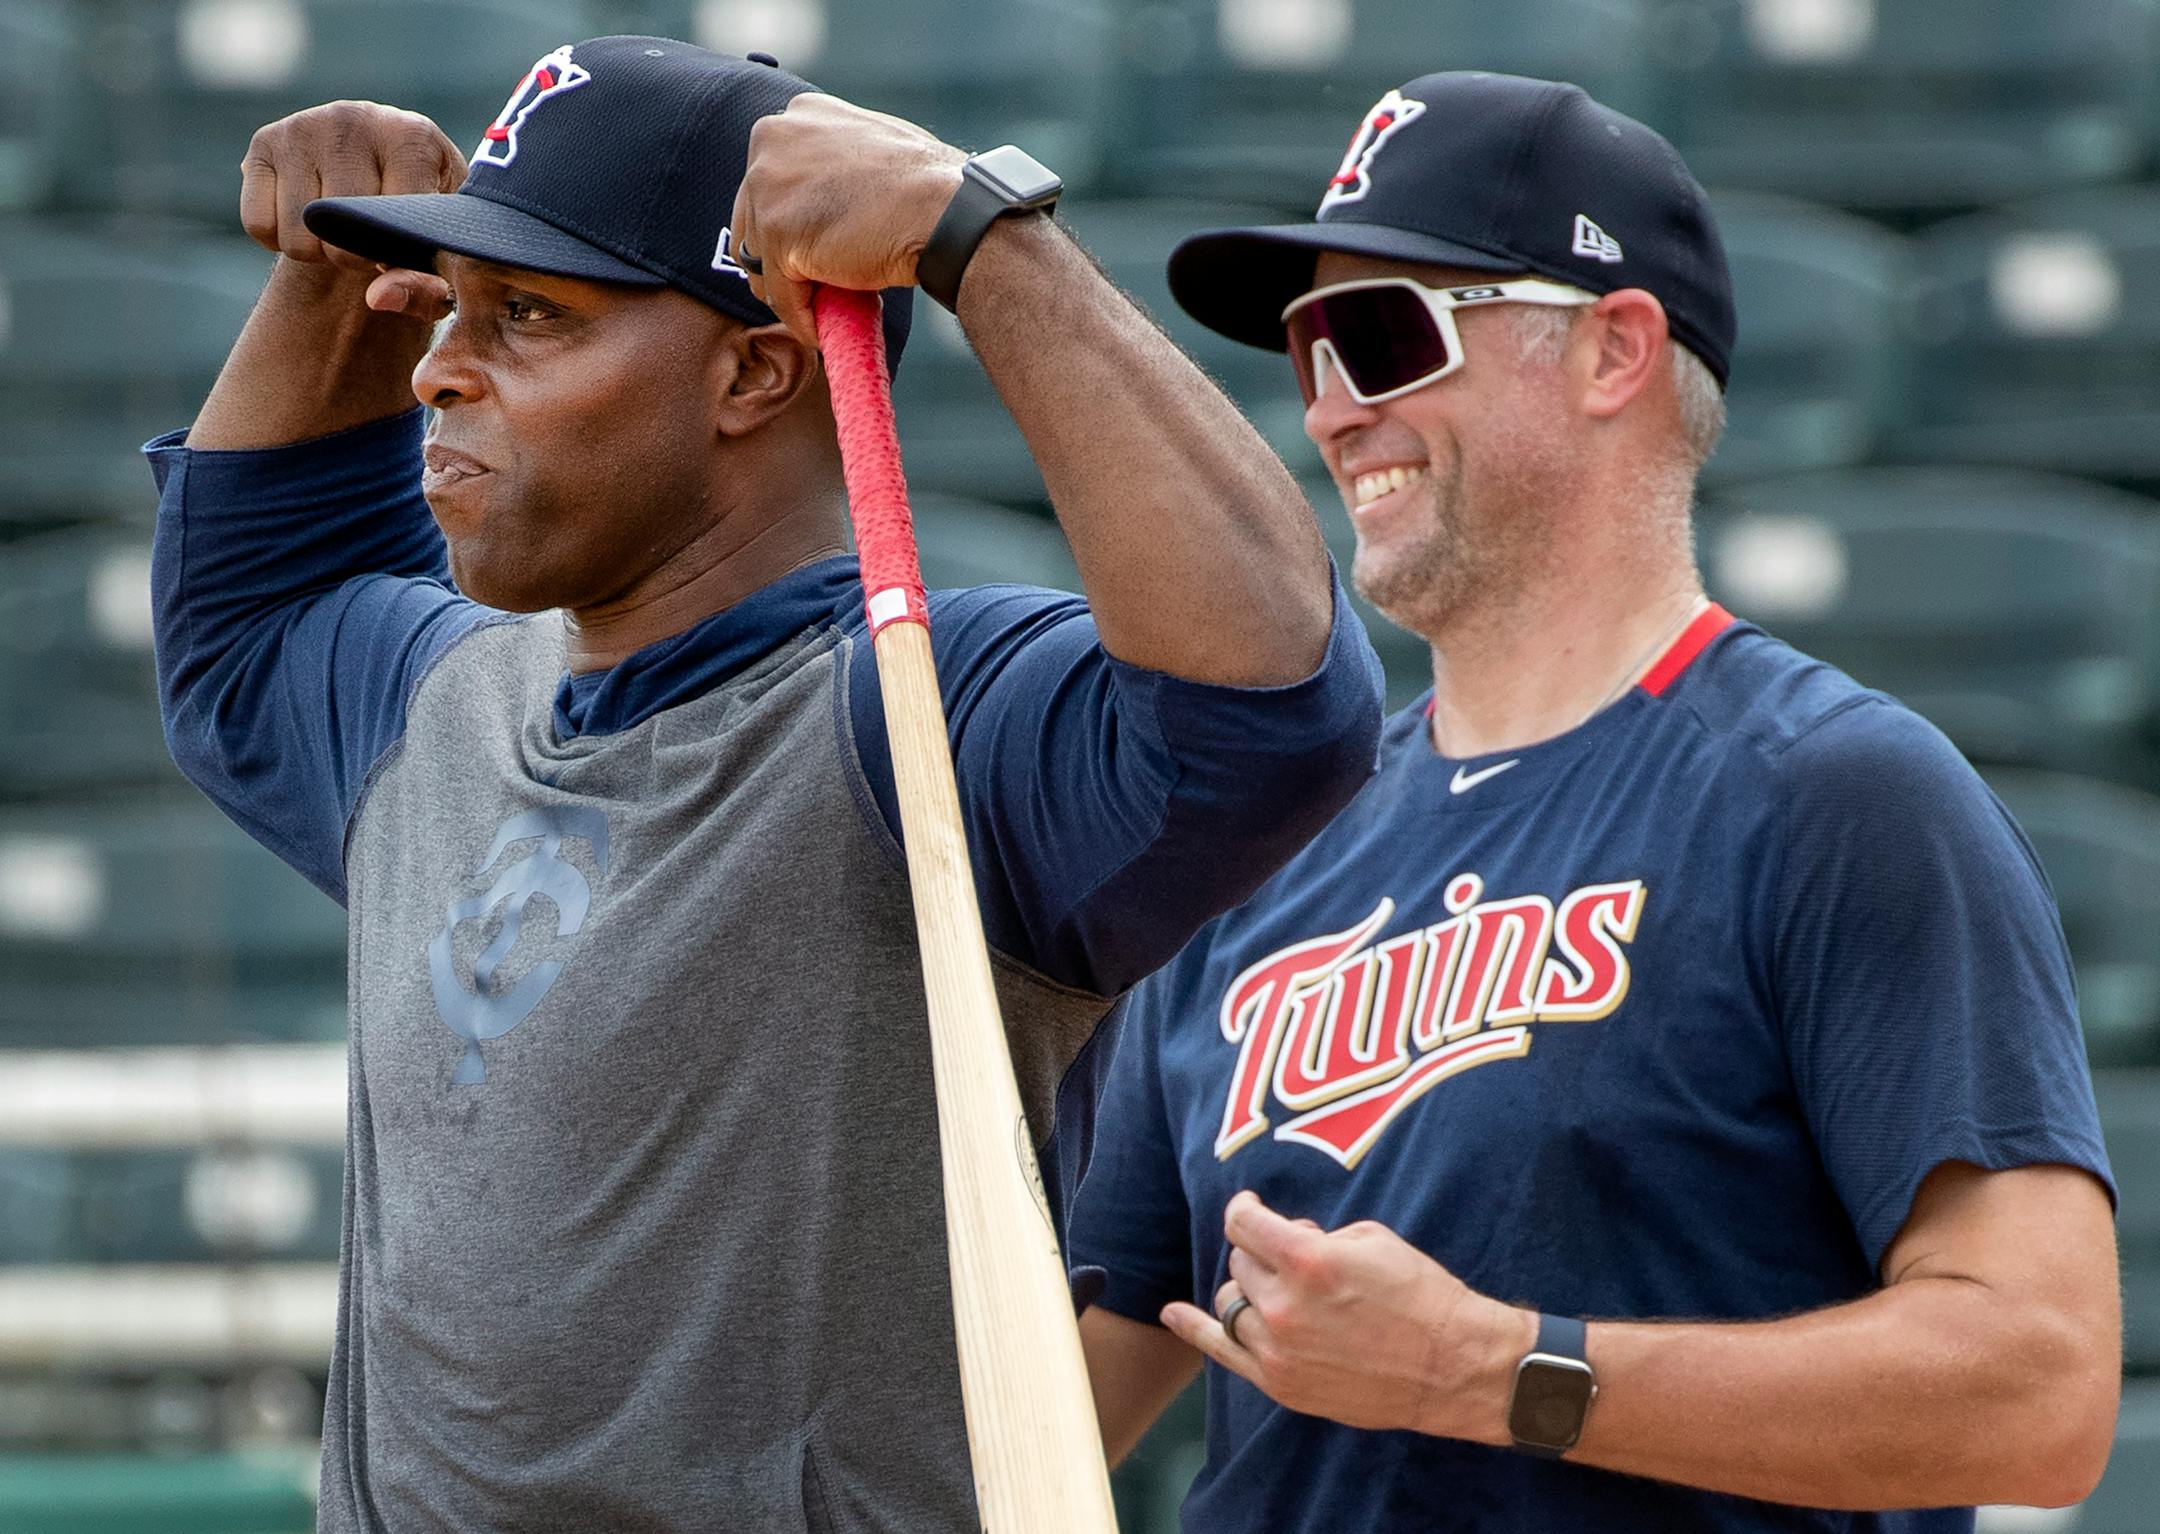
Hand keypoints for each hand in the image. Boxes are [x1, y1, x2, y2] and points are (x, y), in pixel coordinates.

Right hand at [240, 101, 462, 317]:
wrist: (382, 167)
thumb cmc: (420, 215)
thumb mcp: (437, 249)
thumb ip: (424, 286)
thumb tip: (378, 298)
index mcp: (413, 137)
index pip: (391, 224)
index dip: (391, 257)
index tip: (399, 252)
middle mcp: (354, 120)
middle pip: (340, 233)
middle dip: (353, 259)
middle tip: (368, 244)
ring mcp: (304, 126)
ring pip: (297, 235)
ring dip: (316, 253)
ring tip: (340, 232)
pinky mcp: (264, 141)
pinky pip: (258, 224)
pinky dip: (279, 240)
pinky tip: (306, 223)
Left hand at [729, 92, 965, 348]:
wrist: (946, 210)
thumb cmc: (927, 185)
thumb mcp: (868, 147)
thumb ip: (835, 160)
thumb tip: (821, 194)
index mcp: (796, 116)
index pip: (768, 180)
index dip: (788, 221)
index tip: (809, 249)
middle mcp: (772, 140)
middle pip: (752, 218)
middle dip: (777, 258)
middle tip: (812, 286)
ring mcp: (770, 185)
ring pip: (760, 260)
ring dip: (787, 290)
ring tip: (821, 308)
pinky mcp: (777, 233)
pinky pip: (780, 294)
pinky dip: (800, 318)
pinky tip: (823, 330)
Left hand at [1160, 1191, 1532, 1443]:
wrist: (1452, 1365)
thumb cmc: (1420, 1294)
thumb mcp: (1370, 1239)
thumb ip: (1313, 1235)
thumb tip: (1282, 1238)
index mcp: (1307, 1261)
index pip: (1243, 1222)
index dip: (1245, 1208)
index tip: (1250, 1206)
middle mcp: (1284, 1306)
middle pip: (1240, 1262)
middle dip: (1263, 1253)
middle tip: (1298, 1260)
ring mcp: (1279, 1350)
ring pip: (1232, 1302)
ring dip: (1252, 1288)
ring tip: (1281, 1289)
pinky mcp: (1282, 1384)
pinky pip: (1222, 1351)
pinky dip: (1194, 1329)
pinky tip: (1172, 1314)